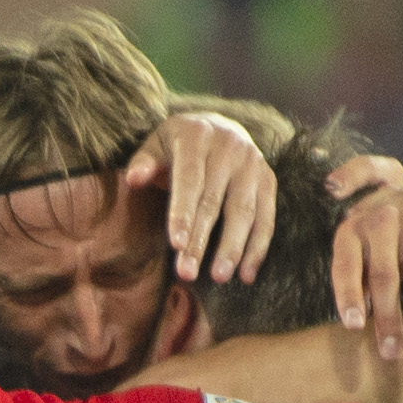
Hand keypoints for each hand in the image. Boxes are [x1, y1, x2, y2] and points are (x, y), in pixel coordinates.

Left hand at [121, 113, 271, 284]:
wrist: (219, 125)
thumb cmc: (178, 144)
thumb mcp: (156, 144)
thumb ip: (144, 163)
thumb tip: (133, 179)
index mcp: (197, 136)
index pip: (190, 180)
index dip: (183, 213)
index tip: (176, 245)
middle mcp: (230, 147)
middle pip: (215, 202)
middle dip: (201, 240)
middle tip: (187, 273)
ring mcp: (253, 163)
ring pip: (244, 212)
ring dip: (233, 248)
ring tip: (219, 277)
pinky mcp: (268, 179)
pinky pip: (266, 217)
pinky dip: (257, 247)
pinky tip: (246, 274)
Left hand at [331, 179, 402, 362]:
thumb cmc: (384, 242)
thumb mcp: (362, 252)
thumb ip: (356, 282)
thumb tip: (357, 324)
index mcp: (354, 227)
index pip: (346, 266)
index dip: (349, 296)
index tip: (354, 327)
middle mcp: (386, 215)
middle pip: (384, 273)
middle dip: (387, 316)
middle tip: (390, 353)